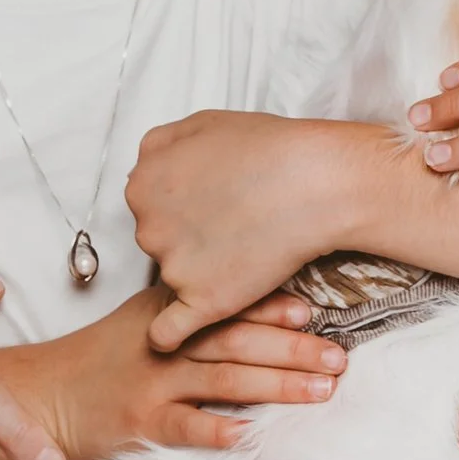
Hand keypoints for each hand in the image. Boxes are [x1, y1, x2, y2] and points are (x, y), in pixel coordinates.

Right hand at [4, 289, 346, 459]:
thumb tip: (259, 307)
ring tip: (321, 392)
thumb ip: (189, 312)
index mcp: (166, 314)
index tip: (313, 313)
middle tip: (339, 358)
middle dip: (292, 350)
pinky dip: (217, 429)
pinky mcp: (139, 424)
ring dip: (276, 386)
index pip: (226, 306)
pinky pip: (184, 427)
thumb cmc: (100, 358)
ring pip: (223, 382)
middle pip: (236, 342)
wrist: (43, 395)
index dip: (271, 308)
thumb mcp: (141, 319)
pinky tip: (250, 434)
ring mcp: (152, 384)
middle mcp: (164, 345)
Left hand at [129, 113, 394, 350]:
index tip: (213, 205)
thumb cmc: (268, 149)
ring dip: (198, 274)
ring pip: (172, 278)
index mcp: (143, 183)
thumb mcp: (200, 123)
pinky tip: (182, 331)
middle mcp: (148, 227)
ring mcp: (173, 267)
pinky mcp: (201, 302)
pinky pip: (166, 333)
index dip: (183, 206)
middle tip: (233, 227)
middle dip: (188, 238)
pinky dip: (169, 336)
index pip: (150, 205)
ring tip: (244, 255)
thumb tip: (147, 168)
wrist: (315, 183)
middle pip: (158, 241)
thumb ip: (161, 145)